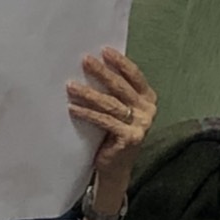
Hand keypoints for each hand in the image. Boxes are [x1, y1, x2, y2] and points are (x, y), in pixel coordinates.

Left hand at [67, 48, 156, 185]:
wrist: (116, 168)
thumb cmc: (114, 134)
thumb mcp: (120, 110)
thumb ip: (116, 93)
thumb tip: (96, 65)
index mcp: (148, 99)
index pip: (135, 76)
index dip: (120, 63)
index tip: (104, 51)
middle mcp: (148, 111)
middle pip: (121, 87)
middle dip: (102, 72)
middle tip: (85, 61)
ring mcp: (141, 125)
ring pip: (110, 104)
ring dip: (88, 93)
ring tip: (71, 86)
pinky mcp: (130, 138)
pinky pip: (104, 121)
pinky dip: (87, 113)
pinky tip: (73, 108)